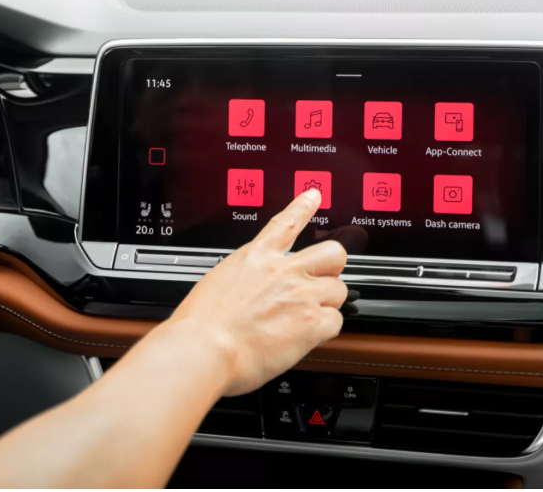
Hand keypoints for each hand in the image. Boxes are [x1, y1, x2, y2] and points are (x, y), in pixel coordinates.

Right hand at [162, 188, 347, 395]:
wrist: (205, 347)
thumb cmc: (203, 324)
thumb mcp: (218, 283)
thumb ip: (245, 281)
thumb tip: (253, 290)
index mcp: (257, 257)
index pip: (287, 223)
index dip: (304, 206)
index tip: (314, 195)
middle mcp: (284, 271)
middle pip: (333, 254)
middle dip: (333, 267)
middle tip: (323, 279)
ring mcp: (302, 295)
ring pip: (340, 289)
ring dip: (329, 303)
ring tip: (309, 317)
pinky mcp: (312, 323)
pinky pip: (336, 322)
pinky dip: (325, 331)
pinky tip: (308, 337)